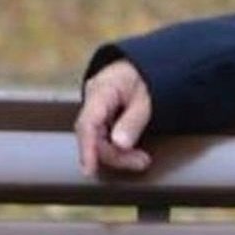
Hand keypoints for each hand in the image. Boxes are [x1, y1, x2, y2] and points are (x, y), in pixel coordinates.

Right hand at [75, 59, 152, 174]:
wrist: (144, 65)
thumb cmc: (145, 76)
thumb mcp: (147, 96)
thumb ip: (133, 120)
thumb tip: (120, 144)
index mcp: (100, 91)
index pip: (87, 124)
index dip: (87, 149)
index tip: (89, 170)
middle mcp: (93, 102)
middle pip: (94, 137)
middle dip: (116, 155)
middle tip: (141, 162)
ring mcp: (96, 111)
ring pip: (99, 140)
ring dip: (119, 154)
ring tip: (142, 160)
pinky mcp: (102, 118)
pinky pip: (104, 136)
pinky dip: (118, 147)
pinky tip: (132, 152)